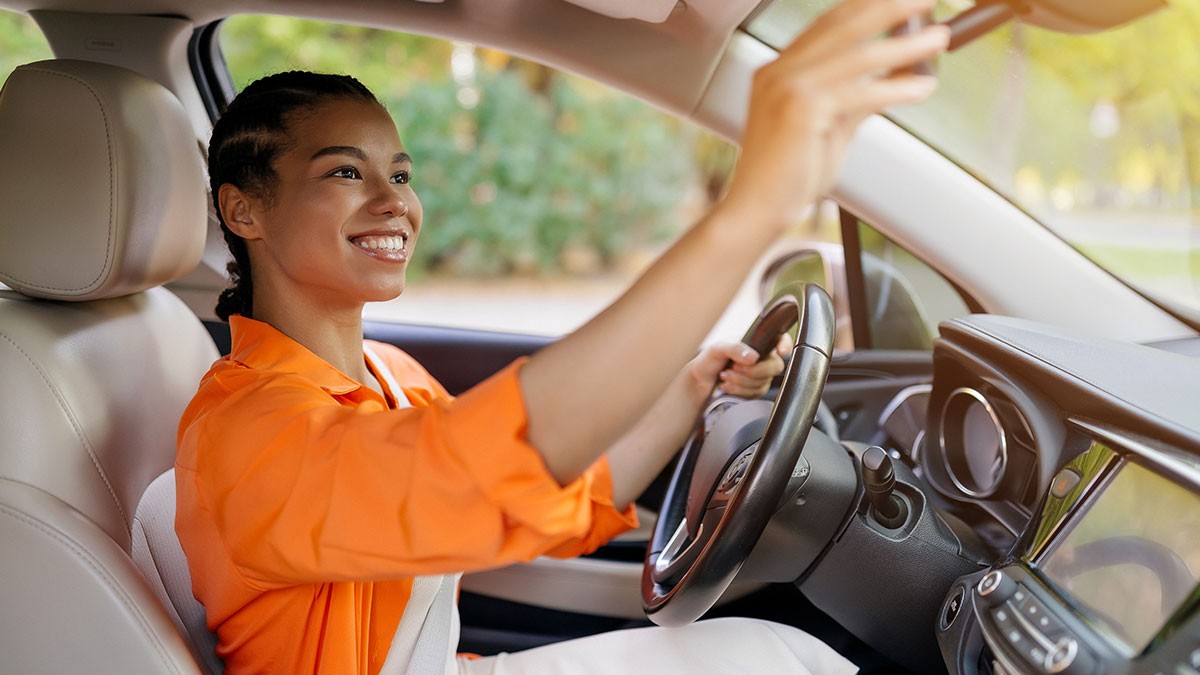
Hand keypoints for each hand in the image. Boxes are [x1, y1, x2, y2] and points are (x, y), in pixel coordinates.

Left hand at [687, 334, 792, 401]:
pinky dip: (740, 391)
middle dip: (753, 371)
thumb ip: (735, 348)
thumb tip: (754, 357)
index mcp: (756, 343)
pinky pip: (755, 394)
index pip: (780, 339)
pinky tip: (727, 386)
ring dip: (741, 382)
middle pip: (774, 366)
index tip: (780, 351)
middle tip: (734, 367)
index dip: (785, 345)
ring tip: (725, 376)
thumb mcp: (718, 348)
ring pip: (763, 382)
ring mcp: (760, 376)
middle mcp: (761, 359)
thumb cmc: (709, 360)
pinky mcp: (755, 391)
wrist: (700, 381)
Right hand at [720, 0, 949, 229]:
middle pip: (843, 25)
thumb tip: (896, 76)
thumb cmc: (786, 176)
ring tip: (936, 39)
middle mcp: (778, 72)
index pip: (829, 23)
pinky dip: (896, 87)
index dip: (868, 6)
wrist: (757, 209)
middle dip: (890, 7)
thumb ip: (858, 98)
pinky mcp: (801, 110)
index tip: (902, 2)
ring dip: (904, 45)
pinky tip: (920, 87)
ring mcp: (786, 88)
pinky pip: (860, 91)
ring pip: (857, 54)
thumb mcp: (829, 126)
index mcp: (778, 70)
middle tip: (927, 1)